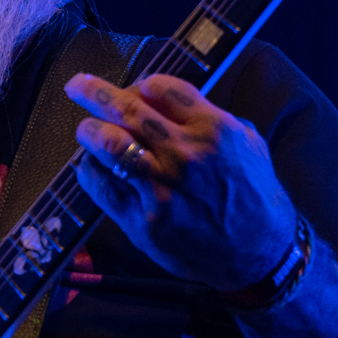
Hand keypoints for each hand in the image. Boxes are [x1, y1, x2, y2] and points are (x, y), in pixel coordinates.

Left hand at [64, 72, 298, 291]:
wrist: (259, 253)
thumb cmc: (254, 195)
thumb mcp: (247, 144)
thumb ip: (209, 118)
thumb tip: (168, 101)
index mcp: (214, 129)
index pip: (162, 88)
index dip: (141, 83)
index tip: (134, 88)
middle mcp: (185, 155)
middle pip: (127, 109)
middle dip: (95, 92)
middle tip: (78, 86)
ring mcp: (161, 188)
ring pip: (109, 144)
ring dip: (89, 131)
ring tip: (85, 128)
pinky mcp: (143, 219)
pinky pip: (103, 186)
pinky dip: (90, 170)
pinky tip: (91, 165)